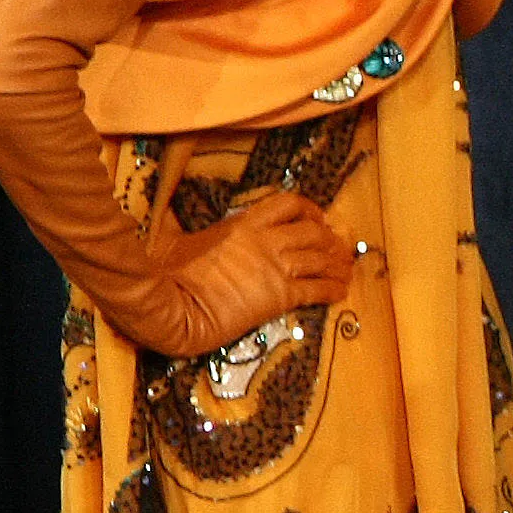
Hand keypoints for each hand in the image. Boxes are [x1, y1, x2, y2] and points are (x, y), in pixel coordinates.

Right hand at [123, 197, 358, 358]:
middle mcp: (267, 241)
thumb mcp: (176, 239)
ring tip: (346, 269)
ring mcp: (276, 268)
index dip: (308, 209)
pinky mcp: (281, 296)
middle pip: (313, 231)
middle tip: (336, 247)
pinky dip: (334, 289)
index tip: (317, 218)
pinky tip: (341, 292)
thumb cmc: (169, 274)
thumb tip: (166, 213)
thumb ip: (182, 224)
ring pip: (322, 259)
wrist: (174, 309)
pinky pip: (318, 290)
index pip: (288, 204)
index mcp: (243, 223)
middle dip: (329, 238)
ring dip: (338, 264)